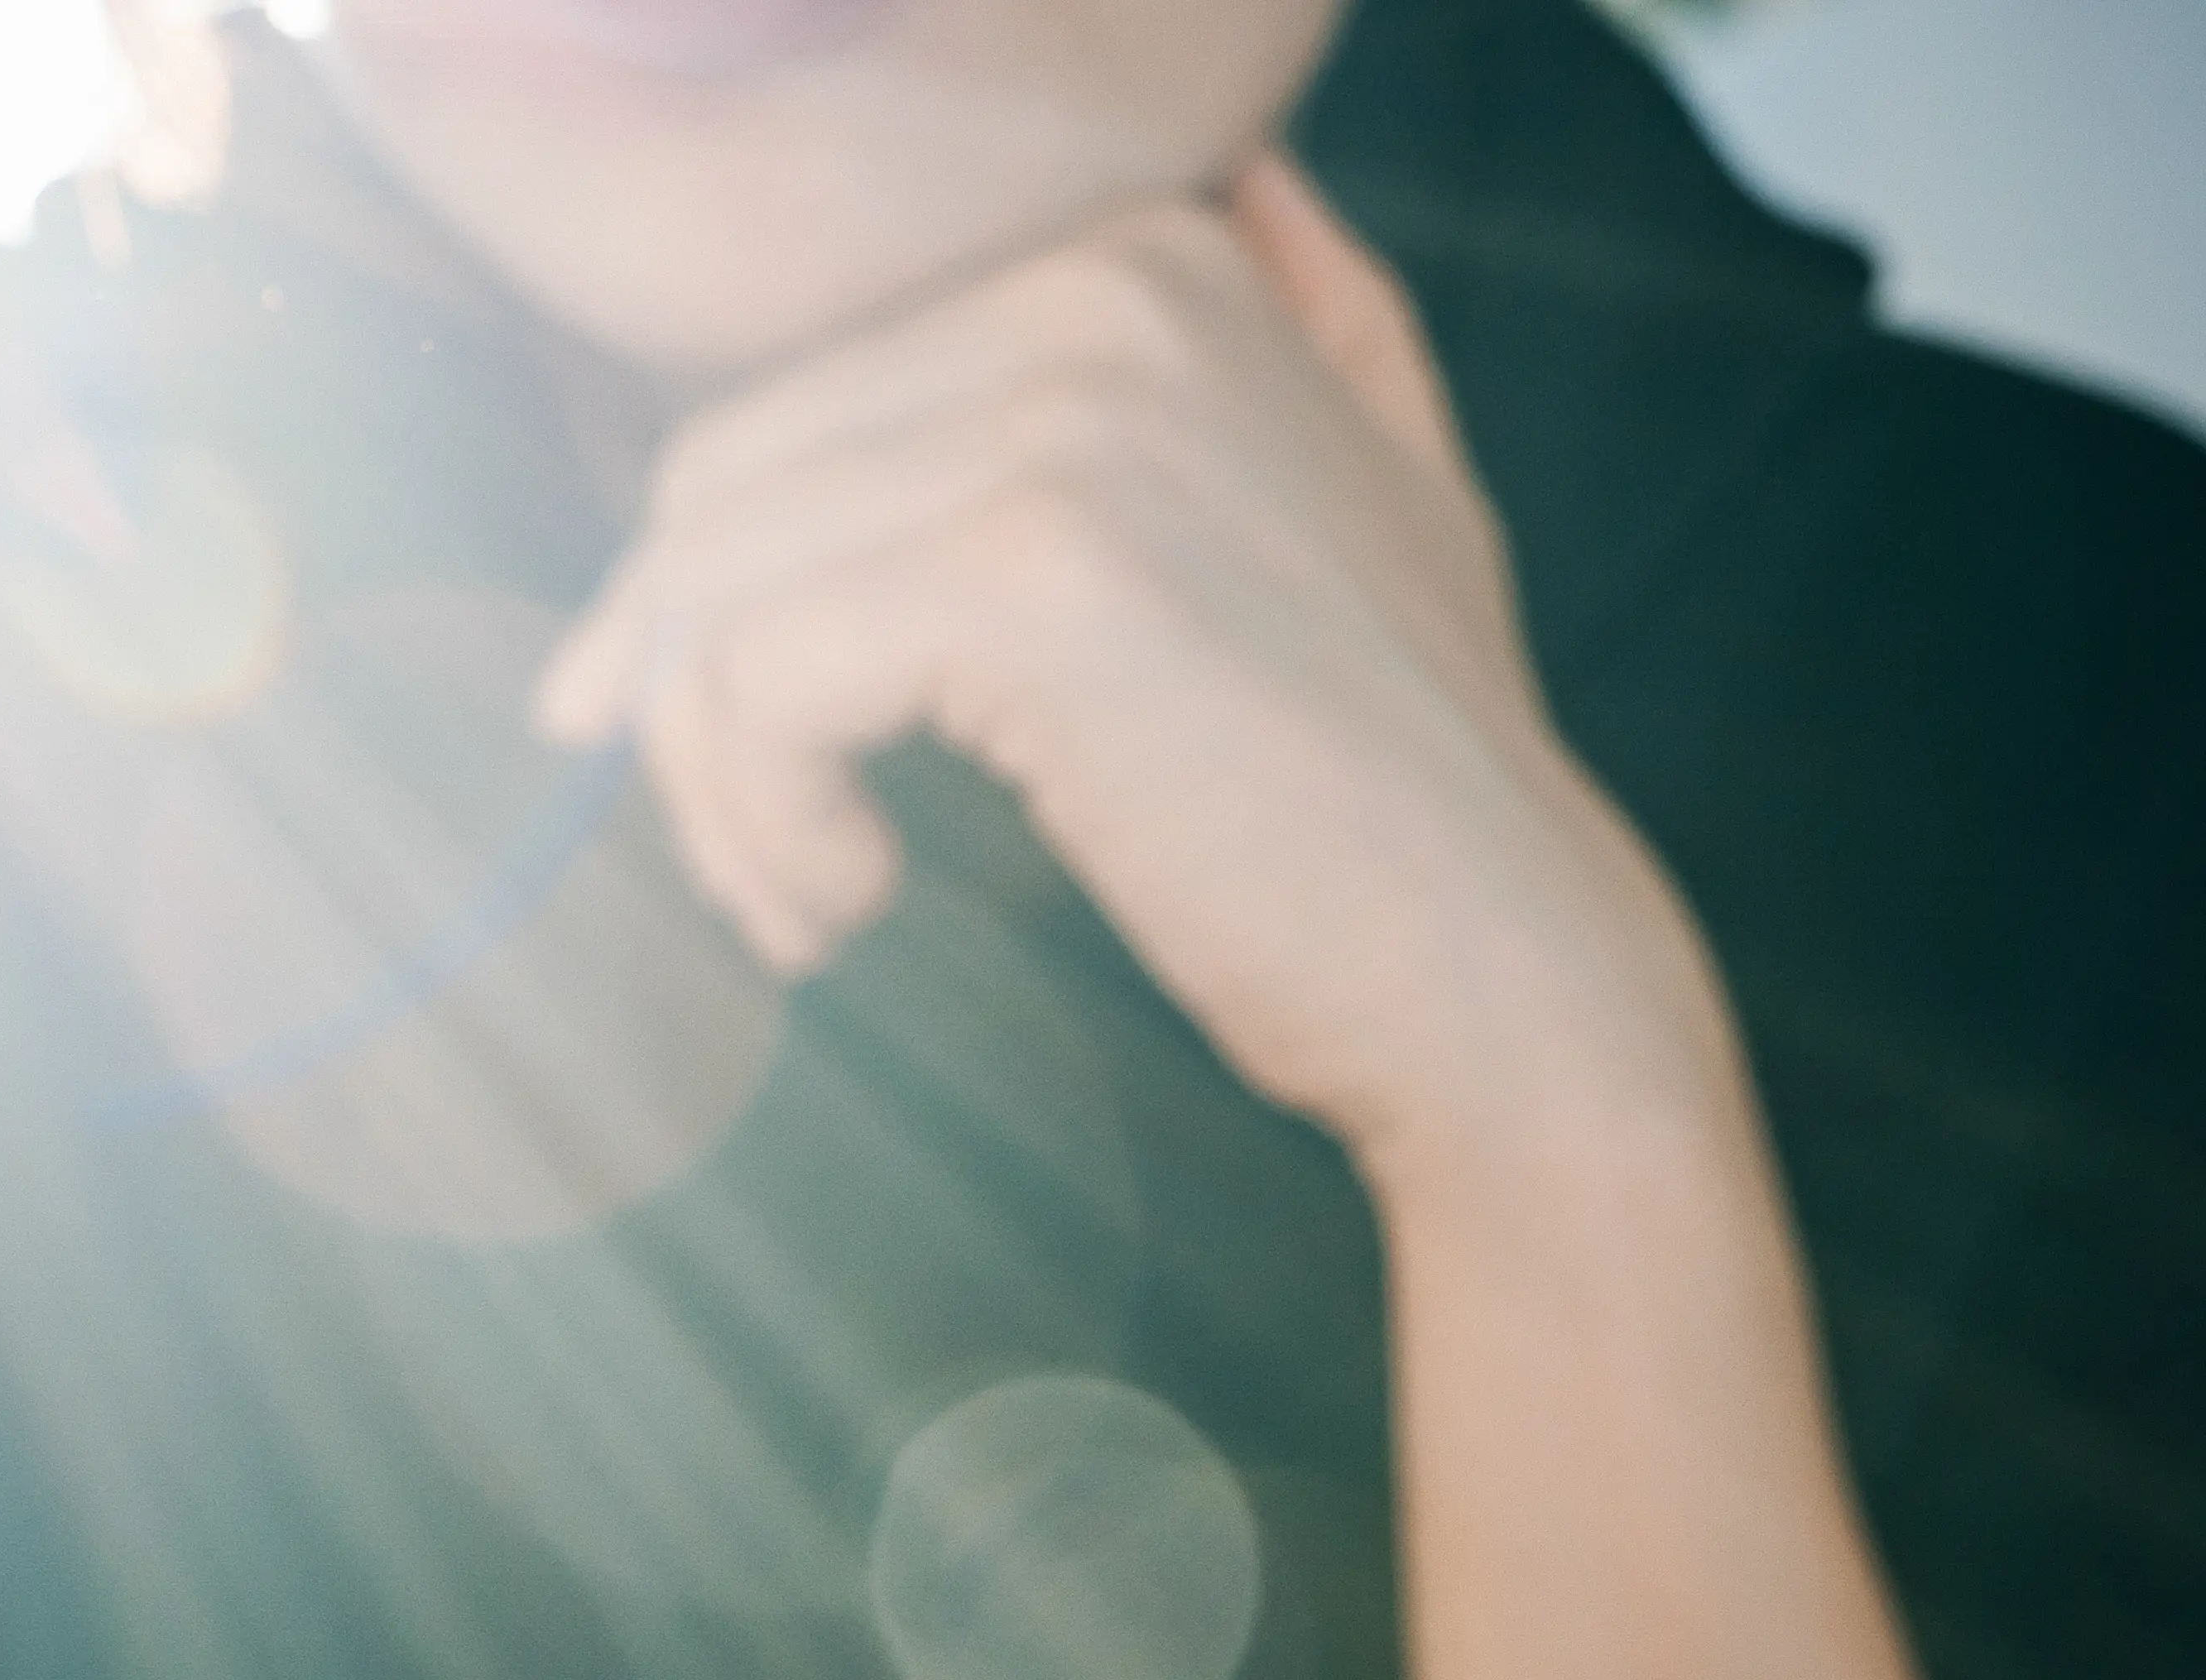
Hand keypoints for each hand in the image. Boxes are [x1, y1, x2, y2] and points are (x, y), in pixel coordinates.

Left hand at [534, 155, 1723, 1175]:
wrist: (1512, 970)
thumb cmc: (1411, 781)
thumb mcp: (1393, 478)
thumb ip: (1317, 311)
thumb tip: (1254, 184)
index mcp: (1151, 257)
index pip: (801, 399)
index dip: (740, 594)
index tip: (768, 756)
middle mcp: (1104, 295)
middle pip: (724, 481)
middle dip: (694, 695)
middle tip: (768, 863)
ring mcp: (1067, 425)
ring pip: (713, 585)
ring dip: (715, 783)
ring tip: (806, 903)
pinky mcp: (1025, 579)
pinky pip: (754, 678)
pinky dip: (761, 818)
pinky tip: (848, 903)